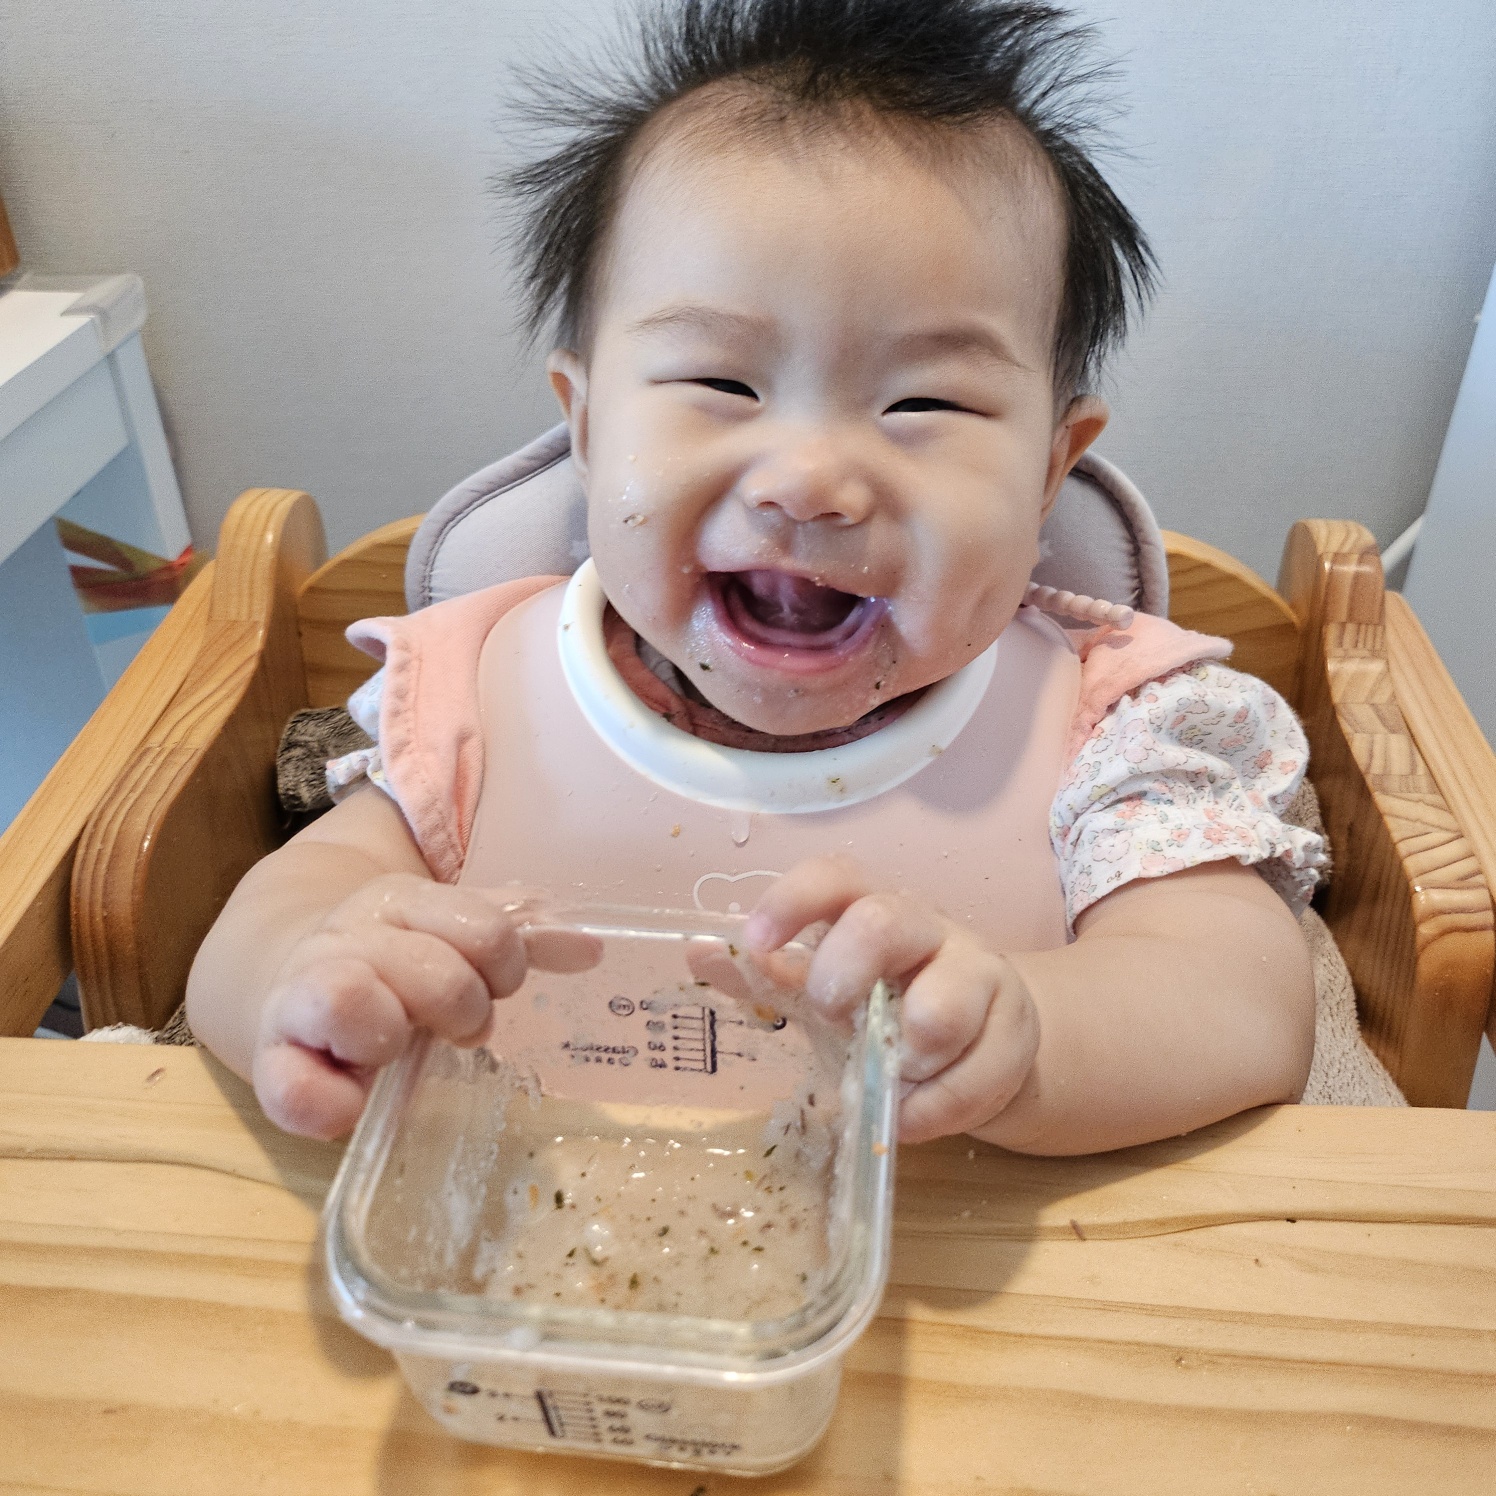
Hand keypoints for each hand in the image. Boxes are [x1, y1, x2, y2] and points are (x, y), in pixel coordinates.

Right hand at [253, 876, 596, 1138]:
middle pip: (430, 970)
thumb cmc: (393, 958)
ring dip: (392, 1035)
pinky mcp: (271, 1058)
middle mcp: (349, 939)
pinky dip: (329, 1104)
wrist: (286, 969)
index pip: (483, 928)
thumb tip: (591, 950)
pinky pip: (291, 1088)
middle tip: (457, 1025)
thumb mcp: (449, 932)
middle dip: (463, 1007)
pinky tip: (353, 1100)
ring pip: (347, 997)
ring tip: (399, 1047)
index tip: (497, 982)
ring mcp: (302, 994)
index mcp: (402, 903)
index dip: (506, 964)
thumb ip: (518, 939)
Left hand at [745, 855, 1039, 1143]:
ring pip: (943, 1005)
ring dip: (903, 1057)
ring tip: (890, 1078)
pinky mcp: (1015, 1031)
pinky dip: (932, 1111)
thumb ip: (770, 974)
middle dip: (846, 973)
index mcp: (871, 909)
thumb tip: (696, 950)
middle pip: (888, 921)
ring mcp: (979, 974)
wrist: (994, 1038)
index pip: (836, 878)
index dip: (794, 899)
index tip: (757, 940)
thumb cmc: (890, 1007)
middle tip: (832, 1016)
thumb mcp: (828, 989)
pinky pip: (973, 1078)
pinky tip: (914, 1115)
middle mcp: (928, 928)